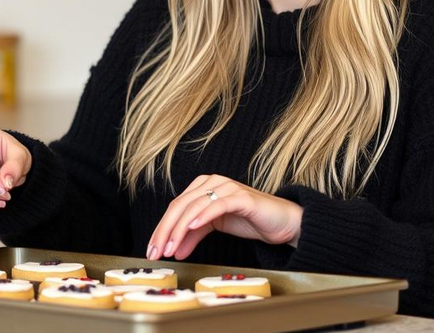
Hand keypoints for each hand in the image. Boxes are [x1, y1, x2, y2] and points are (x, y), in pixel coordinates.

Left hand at [146, 174, 302, 260]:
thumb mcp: (215, 228)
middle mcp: (213, 182)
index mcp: (203, 187)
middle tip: (156, 251)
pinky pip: (218, 205)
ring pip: (194, 206)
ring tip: (171, 247)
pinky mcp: (241, 197)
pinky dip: (202, 216)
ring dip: (179, 229)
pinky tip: (191, 228)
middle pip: (180, 206)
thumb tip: (174, 251)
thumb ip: (194, 236)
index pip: (175, 207)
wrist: (281, 222)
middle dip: (165, 231)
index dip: (161, 228)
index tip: (152, 249)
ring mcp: (227, 188)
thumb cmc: (249, 220)